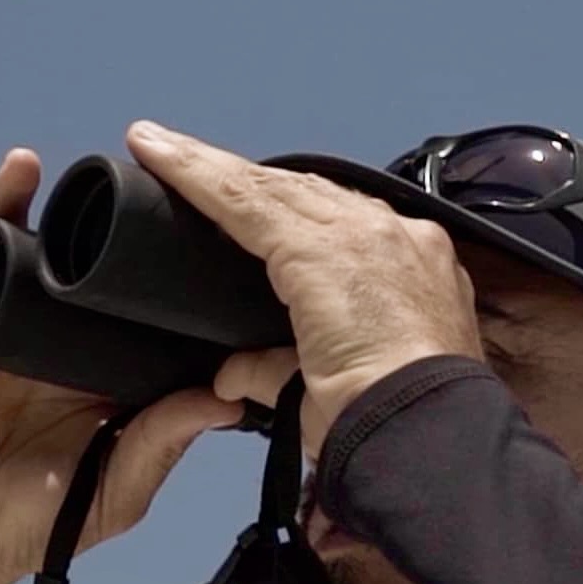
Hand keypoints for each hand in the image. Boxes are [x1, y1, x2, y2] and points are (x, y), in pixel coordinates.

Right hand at [0, 148, 245, 583]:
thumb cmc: (34, 524)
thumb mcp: (116, 492)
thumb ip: (161, 444)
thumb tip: (225, 399)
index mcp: (133, 388)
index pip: (175, 332)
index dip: (202, 302)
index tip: (240, 261)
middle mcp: (92, 350)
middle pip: (128, 284)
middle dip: (153, 242)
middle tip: (187, 195)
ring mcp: (38, 330)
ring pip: (67, 258)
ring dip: (86, 213)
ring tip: (116, 172)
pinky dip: (5, 209)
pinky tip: (24, 172)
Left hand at [125, 121, 484, 459]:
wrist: (425, 435)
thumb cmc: (396, 426)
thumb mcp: (332, 392)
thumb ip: (277, 373)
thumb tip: (231, 375)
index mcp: (416, 272)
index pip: (346, 226)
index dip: (295, 211)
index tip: (257, 205)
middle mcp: (398, 238)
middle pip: (307, 193)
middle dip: (249, 180)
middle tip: (188, 161)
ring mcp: (363, 233)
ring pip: (271, 187)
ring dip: (211, 168)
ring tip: (159, 148)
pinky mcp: (318, 245)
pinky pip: (242, 198)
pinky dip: (195, 175)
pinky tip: (158, 153)